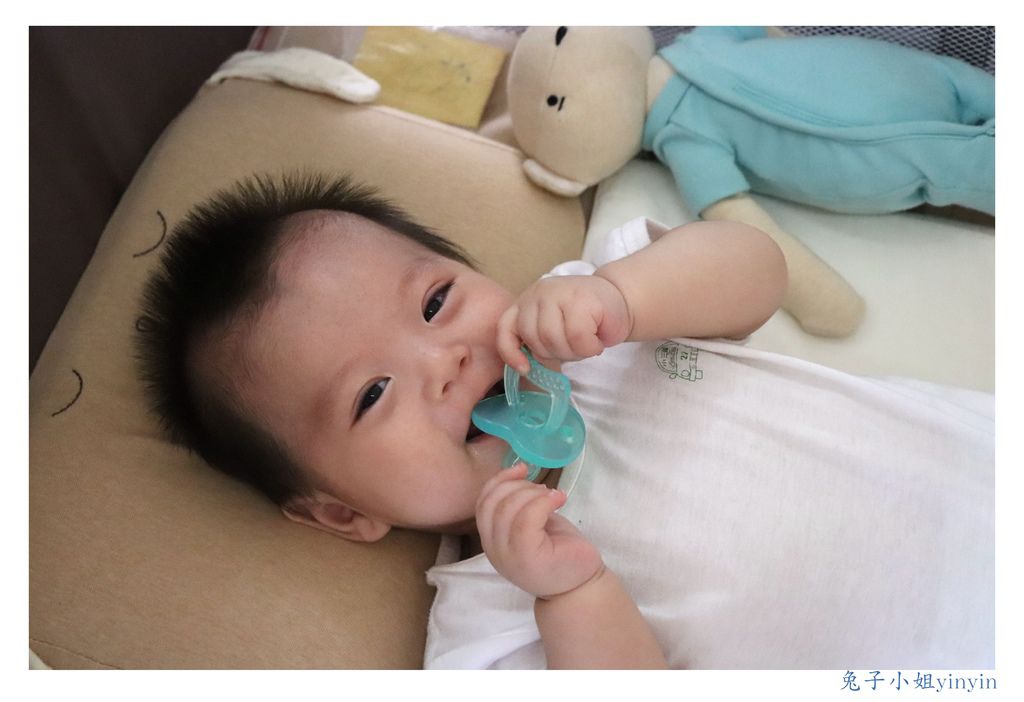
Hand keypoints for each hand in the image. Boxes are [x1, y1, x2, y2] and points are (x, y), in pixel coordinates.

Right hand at [475, 463, 603, 598]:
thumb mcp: (532, 525)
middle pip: (492, 503)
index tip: (521, 469)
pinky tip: (560, 499)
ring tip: (553, 496)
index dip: (499, 480)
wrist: (580, 585)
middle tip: (543, 490)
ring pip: (508, 509)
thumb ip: (517, 507)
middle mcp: (494, 550)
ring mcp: (508, 556)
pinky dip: (543, 502)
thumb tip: (516, 474)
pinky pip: (526, 520)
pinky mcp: (526, 557)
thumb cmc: (559, 552)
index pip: (482, 503)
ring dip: (533, 493)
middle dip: (518, 486)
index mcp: (492, 541)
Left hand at [496, 274, 631, 372]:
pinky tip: (597, 339)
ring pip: (553, 339)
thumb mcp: (556, 329)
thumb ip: (538, 340)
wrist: (622, 300)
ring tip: (587, 342)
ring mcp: (557, 293)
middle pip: (534, 339)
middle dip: (556, 353)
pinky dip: (589, 347)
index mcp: (527, 303)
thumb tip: (528, 365)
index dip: (510, 352)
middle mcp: (537, 294)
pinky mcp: (579, 298)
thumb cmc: (588, 320)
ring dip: (574, 351)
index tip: (524, 368)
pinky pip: (577, 337)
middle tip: (576, 346)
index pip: (506, 328)